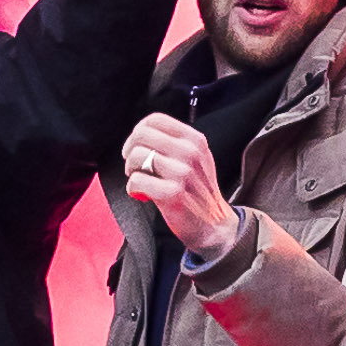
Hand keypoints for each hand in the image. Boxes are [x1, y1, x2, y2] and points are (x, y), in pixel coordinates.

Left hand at [122, 115, 240, 264]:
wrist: (215, 226)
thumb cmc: (198, 191)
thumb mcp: (196, 157)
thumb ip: (174, 141)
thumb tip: (142, 131)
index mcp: (194, 140)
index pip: (155, 119)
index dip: (139, 131)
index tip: (136, 145)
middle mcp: (190, 153)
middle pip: (141, 134)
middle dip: (130, 150)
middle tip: (136, 165)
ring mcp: (182, 173)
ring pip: (136, 156)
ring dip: (131, 170)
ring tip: (141, 179)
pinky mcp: (172, 193)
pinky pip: (136, 180)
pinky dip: (133, 189)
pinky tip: (143, 194)